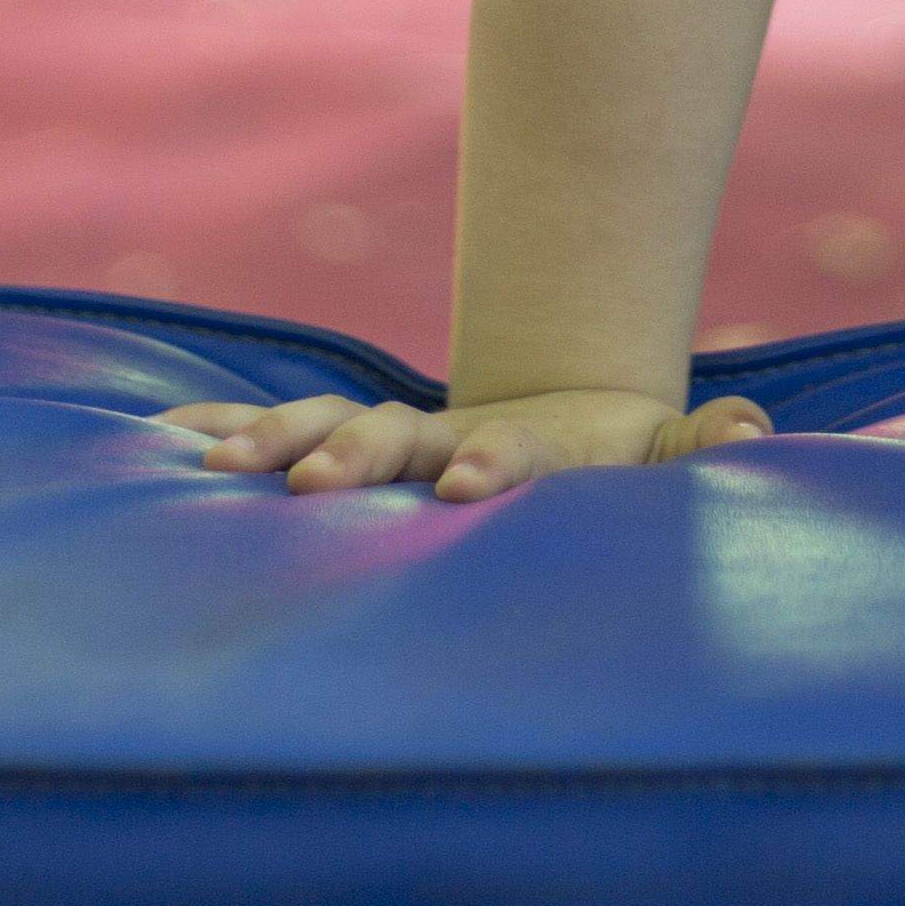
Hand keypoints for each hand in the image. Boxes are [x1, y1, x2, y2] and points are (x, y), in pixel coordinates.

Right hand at [164, 384, 770, 501]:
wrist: (552, 419)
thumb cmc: (610, 461)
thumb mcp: (660, 456)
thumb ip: (698, 447)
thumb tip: (751, 426)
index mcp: (515, 443)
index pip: (500, 450)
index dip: (487, 462)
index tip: (465, 484)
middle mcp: (436, 435)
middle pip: (389, 434)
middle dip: (351, 452)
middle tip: (313, 486)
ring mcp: (384, 441)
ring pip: (319, 431)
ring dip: (271, 444)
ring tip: (211, 468)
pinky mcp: (341, 457)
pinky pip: (269, 442)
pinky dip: (216, 437)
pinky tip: (152, 445)